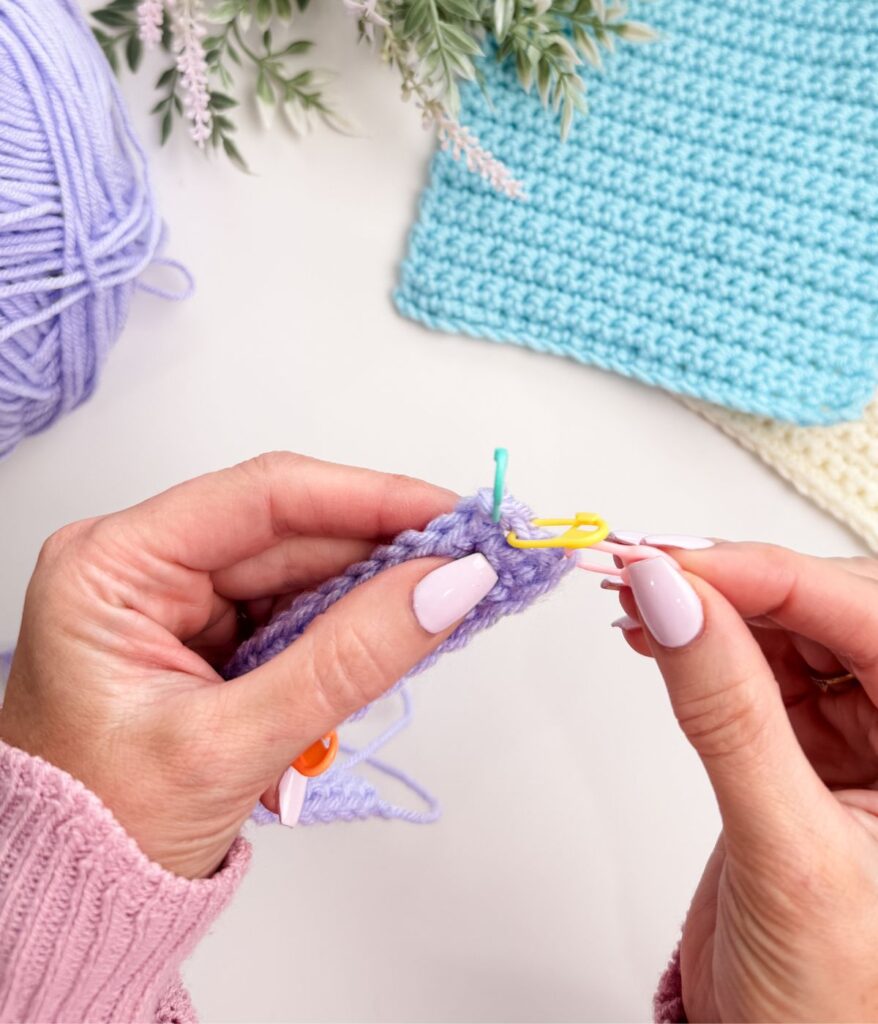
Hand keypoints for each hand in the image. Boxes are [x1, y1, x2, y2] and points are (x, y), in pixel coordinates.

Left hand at [0, 453, 459, 878]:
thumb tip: (445, 589)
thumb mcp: (230, 745)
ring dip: (369, 593)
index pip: (262, 499)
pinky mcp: (207, 634)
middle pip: (288, 531)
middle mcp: (143, 566)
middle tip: (468, 564)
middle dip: (381, 550)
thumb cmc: (101, 832)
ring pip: (299, 570)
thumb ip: (345, 661)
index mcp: (112, 567)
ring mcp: (176, 600)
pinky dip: (345, 629)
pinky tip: (387, 639)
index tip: (450, 516)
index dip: (368, 498)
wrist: (74, 898)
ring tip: (439, 607)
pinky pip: (294, 611)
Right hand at [616, 542, 877, 1021]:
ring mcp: (861, 737)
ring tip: (640, 598)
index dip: (770, 577)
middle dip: (737, 581)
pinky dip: (703, 642)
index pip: (868, 617)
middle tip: (650, 572)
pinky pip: (756, 666)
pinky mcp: (804, 748)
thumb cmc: (836, 1004)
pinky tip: (660, 633)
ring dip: (712, 604)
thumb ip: (729, 715)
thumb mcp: (787, 851)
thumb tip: (675, 600)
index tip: (676, 564)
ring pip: (788, 627)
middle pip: (832, 606)